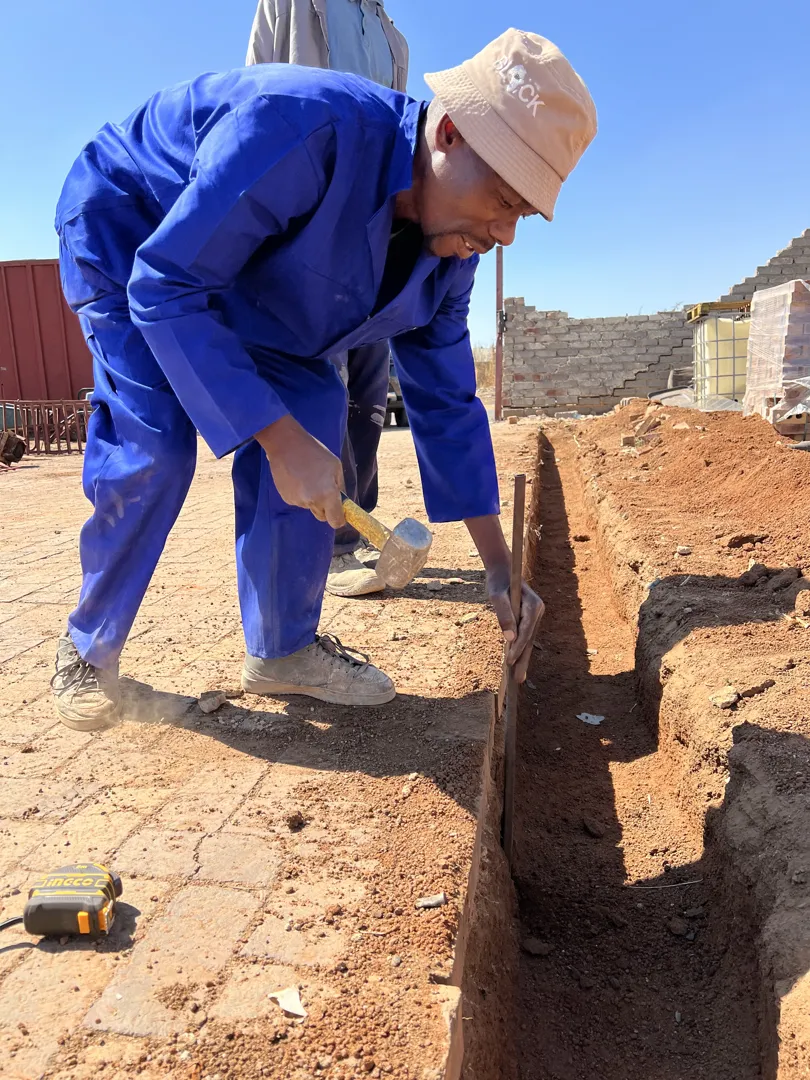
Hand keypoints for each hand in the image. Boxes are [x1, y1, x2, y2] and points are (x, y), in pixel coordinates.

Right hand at [254, 415, 345, 527]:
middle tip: (324, 491)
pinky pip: (299, 501)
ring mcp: (298, 501)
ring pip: (310, 507)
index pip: (335, 521)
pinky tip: (298, 478)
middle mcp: (312, 501)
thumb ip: (340, 487)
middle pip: (322, 516)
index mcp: (327, 494)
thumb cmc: (315, 453)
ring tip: (308, 478)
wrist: (286, 445)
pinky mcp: (287, 498)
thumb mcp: (335, 467)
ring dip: (312, 498)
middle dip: (326, 509)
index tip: (340, 514)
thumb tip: (342, 502)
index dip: (339, 519)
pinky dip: (301, 494)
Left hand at [486, 568, 544, 682]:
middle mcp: (539, 611)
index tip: (509, 662)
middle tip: (518, 680)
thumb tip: (509, 638)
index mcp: (534, 605)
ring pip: (528, 640)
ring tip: (517, 677)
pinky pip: (525, 636)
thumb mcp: (496, 595)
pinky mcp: (530, 618)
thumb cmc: (498, 581)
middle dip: (523, 659)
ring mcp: (535, 615)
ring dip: (522, 658)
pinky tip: (515, 663)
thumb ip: (503, 614)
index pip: (526, 631)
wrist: (502, 569)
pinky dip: (519, 649)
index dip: (518, 648)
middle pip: (530, 639)